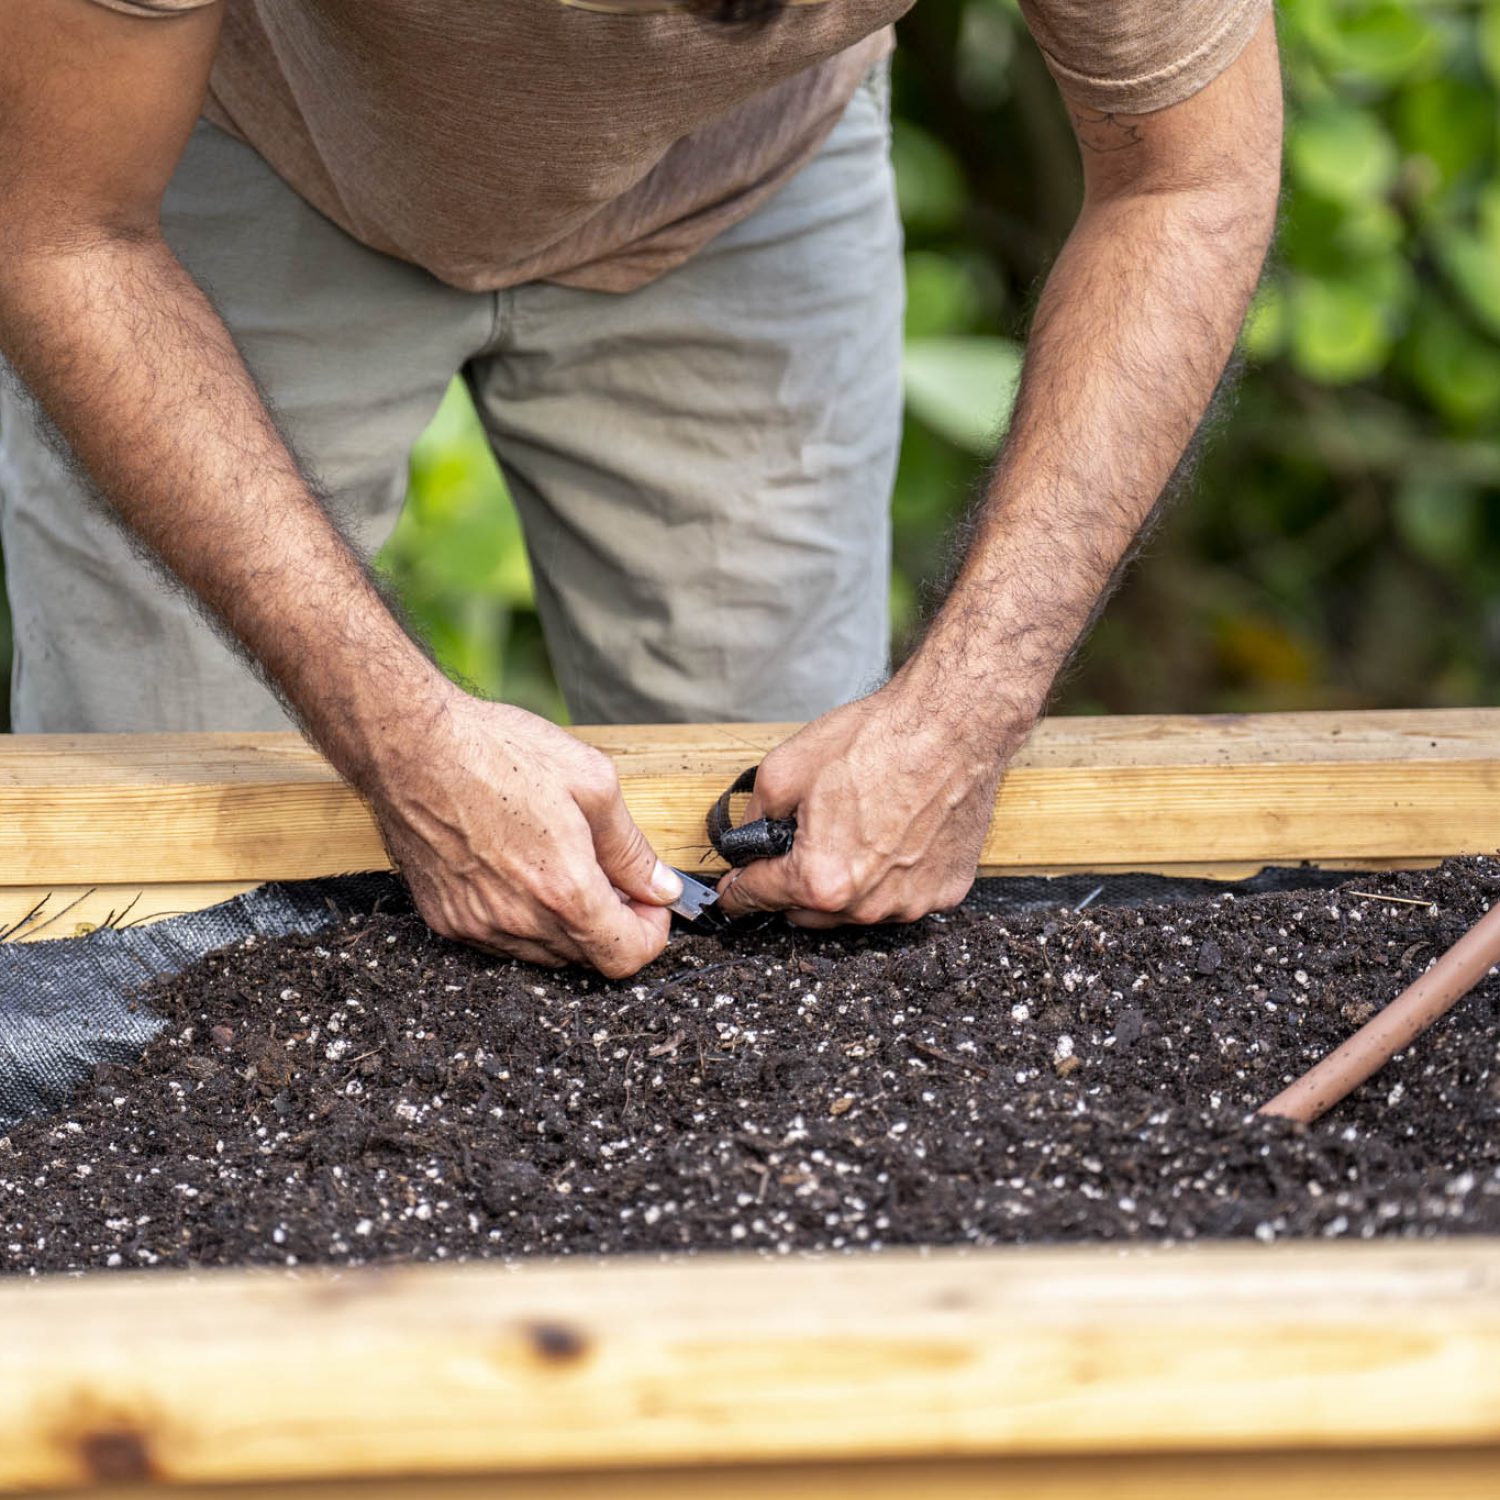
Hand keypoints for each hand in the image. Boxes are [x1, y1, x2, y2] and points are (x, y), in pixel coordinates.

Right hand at [359, 687, 681, 975]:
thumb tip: (661, 887)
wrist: (411, 745)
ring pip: (544, 953)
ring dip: (566, 923)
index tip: (647, 903)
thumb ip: (632, 849)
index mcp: (563, 889)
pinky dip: (524, 919)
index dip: (649, 934)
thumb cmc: (497, 752)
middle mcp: (519, 921)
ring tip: (561, 864)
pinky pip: (502, 940)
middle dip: (610, 923)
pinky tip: (520, 869)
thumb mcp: (592, 784)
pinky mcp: (446, 920)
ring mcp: (477, 925)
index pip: (625, 957)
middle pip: (587, 959)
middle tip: (609, 875)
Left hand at [713, 682, 1018, 927]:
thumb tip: (745, 840)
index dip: (736, 891)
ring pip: (854, 910)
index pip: (758, 899)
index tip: (731, 892)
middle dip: (793, 883)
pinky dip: (888, 877)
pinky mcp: (945, 892)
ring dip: (842, 883)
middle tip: (800, 840)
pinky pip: (900, 897)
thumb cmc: (878, 741)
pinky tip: (893, 835)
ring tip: (855, 828)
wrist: (951, 725)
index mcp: (821, 880)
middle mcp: (867, 905)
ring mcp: (911, 904)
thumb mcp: (784, 770)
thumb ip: (752, 817)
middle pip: (805, 912)